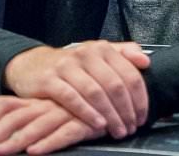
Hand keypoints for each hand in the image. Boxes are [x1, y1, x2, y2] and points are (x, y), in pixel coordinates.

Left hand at [0, 96, 103, 154]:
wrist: (116, 89)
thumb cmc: (79, 101)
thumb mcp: (50, 105)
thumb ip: (26, 110)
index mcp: (38, 99)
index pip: (8, 106)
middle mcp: (48, 104)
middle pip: (17, 118)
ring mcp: (65, 112)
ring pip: (37, 126)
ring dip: (17, 141)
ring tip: (0, 153)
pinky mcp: (84, 122)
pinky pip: (65, 133)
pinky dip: (49, 143)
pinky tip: (36, 151)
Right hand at [3, 41, 149, 139]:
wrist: (32, 65)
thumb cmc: (71, 65)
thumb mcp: (97, 55)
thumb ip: (123, 54)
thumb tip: (145, 62)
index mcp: (102, 49)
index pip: (129, 74)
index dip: (139, 98)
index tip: (143, 116)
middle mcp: (86, 54)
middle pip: (114, 84)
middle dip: (126, 110)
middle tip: (130, 127)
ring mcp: (67, 66)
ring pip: (95, 92)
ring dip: (110, 115)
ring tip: (117, 130)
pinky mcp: (50, 79)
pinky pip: (72, 98)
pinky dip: (87, 113)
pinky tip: (97, 125)